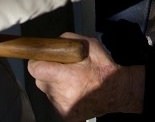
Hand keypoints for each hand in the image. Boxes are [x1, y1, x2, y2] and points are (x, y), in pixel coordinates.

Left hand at [28, 33, 143, 120]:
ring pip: (48, 92)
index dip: (37, 62)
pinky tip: (74, 91)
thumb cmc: (103, 68)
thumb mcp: (90, 45)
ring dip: (54, 85)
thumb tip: (51, 43)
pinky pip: (55, 102)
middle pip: (40, 81)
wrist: (118, 92)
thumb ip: (68, 40)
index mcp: (67, 76)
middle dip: (47, 73)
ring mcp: (63, 107)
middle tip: (61, 69)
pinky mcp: (66, 116)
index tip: (42, 59)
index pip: (36, 69)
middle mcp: (62, 94)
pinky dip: (61, 96)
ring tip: (71, 81)